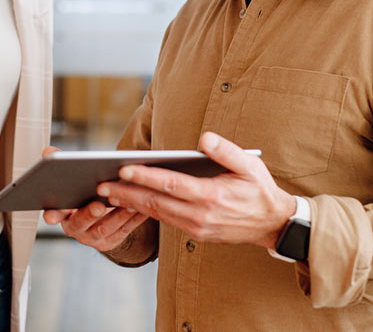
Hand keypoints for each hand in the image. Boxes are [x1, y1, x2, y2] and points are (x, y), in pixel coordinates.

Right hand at [40, 146, 149, 252]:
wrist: (100, 220)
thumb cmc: (84, 195)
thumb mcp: (71, 182)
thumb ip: (60, 167)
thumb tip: (48, 151)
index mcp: (62, 214)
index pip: (54, 214)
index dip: (53, 214)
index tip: (52, 215)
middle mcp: (76, 228)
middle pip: (81, 222)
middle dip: (89, 213)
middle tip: (99, 205)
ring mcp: (94, 237)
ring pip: (106, 226)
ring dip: (118, 214)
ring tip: (129, 201)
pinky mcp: (113, 240)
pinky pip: (125, 229)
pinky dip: (134, 218)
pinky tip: (144, 206)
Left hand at [99, 132, 295, 249]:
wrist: (272, 224)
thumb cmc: (259, 189)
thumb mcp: (250, 165)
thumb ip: (226, 151)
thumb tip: (203, 138)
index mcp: (212, 195)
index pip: (171, 185)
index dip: (145, 177)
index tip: (124, 169)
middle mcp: (201, 214)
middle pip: (156, 202)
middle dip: (126, 193)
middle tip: (101, 185)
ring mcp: (197, 227)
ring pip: (157, 214)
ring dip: (132, 204)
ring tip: (108, 194)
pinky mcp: (196, 233)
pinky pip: (166, 221)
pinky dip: (146, 212)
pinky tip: (132, 202)